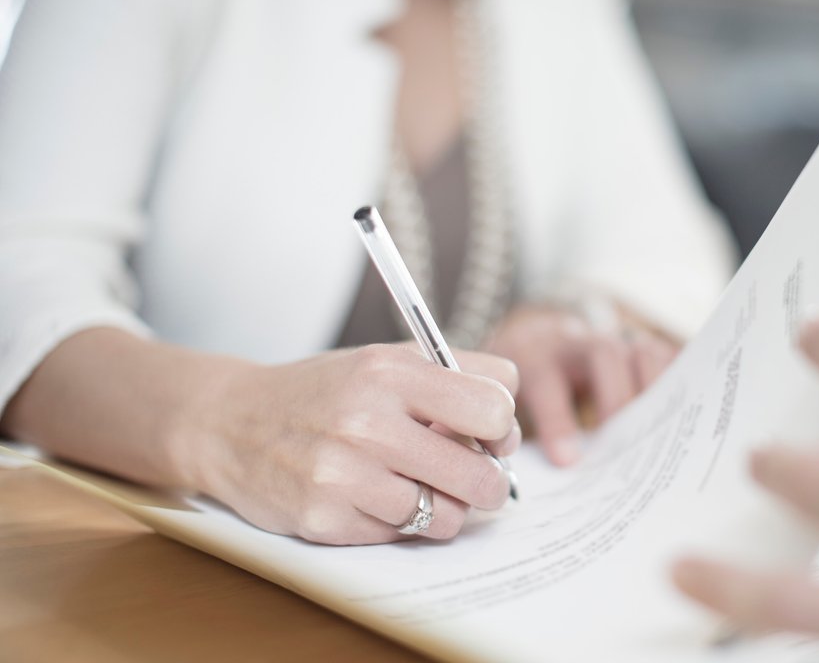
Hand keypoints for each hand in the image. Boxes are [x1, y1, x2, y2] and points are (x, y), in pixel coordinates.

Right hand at [182, 345, 520, 544]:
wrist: (229, 423)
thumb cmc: (324, 392)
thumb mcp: (383, 361)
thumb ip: (451, 379)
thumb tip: (509, 428)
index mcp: (390, 371)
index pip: (494, 406)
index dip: (503, 426)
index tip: (492, 434)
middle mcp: (367, 421)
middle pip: (481, 473)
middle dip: (491, 481)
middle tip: (480, 479)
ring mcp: (344, 475)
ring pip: (448, 515)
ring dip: (449, 509)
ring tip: (428, 490)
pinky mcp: (325, 519)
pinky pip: (402, 536)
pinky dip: (403, 523)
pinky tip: (380, 499)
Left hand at [487, 304, 677, 465]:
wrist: (541, 340)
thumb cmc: (532, 388)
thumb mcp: (515, 404)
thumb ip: (526, 433)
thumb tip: (543, 485)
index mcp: (538, 356)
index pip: (547, 381)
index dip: (558, 422)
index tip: (566, 462)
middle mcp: (580, 341)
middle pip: (604, 355)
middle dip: (616, 400)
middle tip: (624, 447)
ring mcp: (615, 340)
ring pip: (641, 352)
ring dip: (653, 393)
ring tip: (661, 436)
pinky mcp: (642, 347)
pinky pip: (668, 358)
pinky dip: (678, 385)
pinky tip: (685, 419)